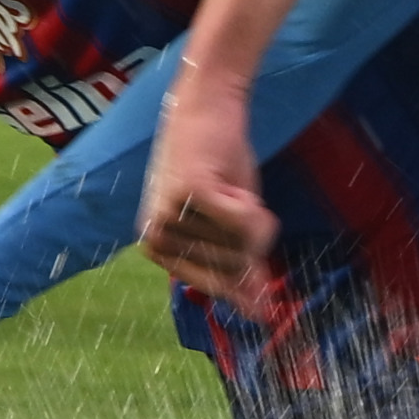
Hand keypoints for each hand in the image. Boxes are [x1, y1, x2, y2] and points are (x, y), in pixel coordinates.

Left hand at [137, 71, 280, 314]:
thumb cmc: (218, 161)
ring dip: (254, 217)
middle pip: (230, 268)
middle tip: (240, 202)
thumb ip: (239, 266)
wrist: (208, 104)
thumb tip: (263, 314)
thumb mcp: (228, 222)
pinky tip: (243, 187)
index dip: (243, 285)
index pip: (212, 287)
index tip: (262, 299)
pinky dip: (258, 209)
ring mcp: (170, 216)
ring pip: (241, 246)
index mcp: (157, 247)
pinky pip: (247, 225)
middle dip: (250, 240)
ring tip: (235, 186)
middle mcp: (155, 237)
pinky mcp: (191, 194)